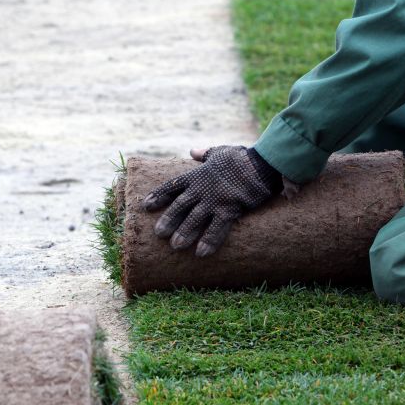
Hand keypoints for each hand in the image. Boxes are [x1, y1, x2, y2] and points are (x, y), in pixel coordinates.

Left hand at [143, 146, 281, 256]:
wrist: (258, 163)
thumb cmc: (240, 156)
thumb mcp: (219, 151)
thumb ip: (204, 153)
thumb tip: (193, 150)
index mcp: (197, 175)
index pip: (172, 186)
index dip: (159, 196)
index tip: (146, 206)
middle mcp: (202, 189)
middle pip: (180, 205)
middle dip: (168, 219)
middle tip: (158, 234)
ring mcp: (214, 200)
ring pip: (194, 219)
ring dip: (184, 233)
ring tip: (175, 246)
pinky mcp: (228, 209)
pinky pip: (216, 228)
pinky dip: (208, 241)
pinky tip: (201, 253)